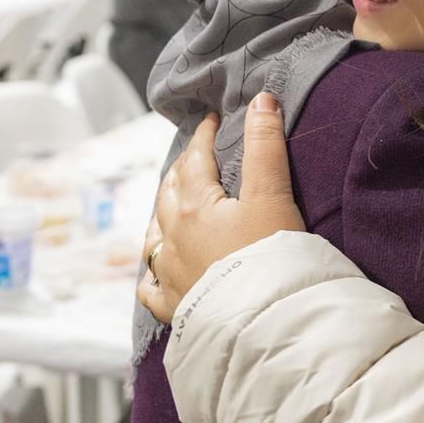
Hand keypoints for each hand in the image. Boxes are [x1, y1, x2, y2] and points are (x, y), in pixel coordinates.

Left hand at [138, 94, 304, 322]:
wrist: (264, 321)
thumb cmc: (271, 257)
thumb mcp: (273, 195)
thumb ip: (266, 145)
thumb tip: (261, 100)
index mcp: (194, 206)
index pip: (194, 160)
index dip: (203, 136)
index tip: (211, 122)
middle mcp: (173, 237)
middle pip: (169, 192)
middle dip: (181, 169)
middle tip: (195, 157)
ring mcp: (170, 273)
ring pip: (154, 234)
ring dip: (162, 213)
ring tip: (171, 203)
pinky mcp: (175, 306)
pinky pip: (151, 286)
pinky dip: (152, 271)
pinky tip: (156, 267)